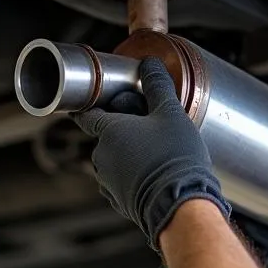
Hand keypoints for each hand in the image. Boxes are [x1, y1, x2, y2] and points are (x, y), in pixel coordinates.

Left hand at [72, 56, 230, 249]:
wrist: (180, 204)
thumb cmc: (175, 157)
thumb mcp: (172, 114)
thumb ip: (158, 86)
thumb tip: (149, 63)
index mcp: (109, 131)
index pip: (87, 114)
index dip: (92, 106)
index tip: (98, 103)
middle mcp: (101, 157)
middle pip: (106, 138)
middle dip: (122, 133)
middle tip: (149, 130)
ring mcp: (108, 182)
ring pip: (114, 162)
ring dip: (128, 157)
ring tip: (158, 156)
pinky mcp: (119, 202)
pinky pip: (122, 184)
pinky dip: (134, 179)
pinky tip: (156, 177)